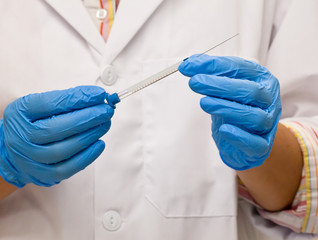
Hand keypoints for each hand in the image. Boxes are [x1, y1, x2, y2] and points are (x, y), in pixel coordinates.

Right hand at [0, 86, 113, 186]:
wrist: (14, 150)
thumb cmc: (34, 123)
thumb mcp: (40, 105)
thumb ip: (66, 100)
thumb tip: (97, 97)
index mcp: (21, 112)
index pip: (51, 103)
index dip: (78, 98)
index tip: (99, 95)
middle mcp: (22, 136)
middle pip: (57, 128)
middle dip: (88, 118)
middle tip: (107, 111)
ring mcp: (31, 158)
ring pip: (64, 149)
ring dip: (90, 135)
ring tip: (105, 124)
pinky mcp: (43, 174)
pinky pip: (68, 168)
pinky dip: (87, 156)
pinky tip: (99, 143)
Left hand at [179, 55, 281, 169]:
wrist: (245, 140)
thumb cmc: (235, 108)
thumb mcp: (224, 89)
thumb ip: (210, 75)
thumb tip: (188, 64)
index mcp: (261, 80)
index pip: (240, 68)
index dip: (215, 66)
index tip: (190, 65)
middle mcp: (269, 100)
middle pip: (250, 91)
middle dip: (220, 85)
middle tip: (195, 82)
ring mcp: (268, 124)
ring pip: (254, 116)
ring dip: (227, 108)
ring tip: (204, 103)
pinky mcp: (262, 146)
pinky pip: (255, 143)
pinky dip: (239, 136)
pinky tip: (223, 129)